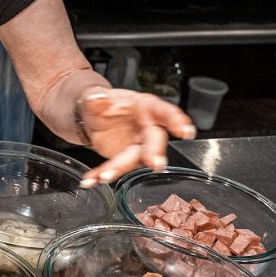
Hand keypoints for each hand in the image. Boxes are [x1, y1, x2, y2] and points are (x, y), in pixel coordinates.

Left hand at [77, 88, 196, 187]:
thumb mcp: (96, 96)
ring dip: (120, 168)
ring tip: (105, 176)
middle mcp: (146, 128)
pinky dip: (101, 174)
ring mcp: (137, 145)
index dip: (176, 121)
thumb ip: (96, 98)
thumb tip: (97, 98)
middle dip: (155, 153)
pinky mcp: (125, 158)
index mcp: (145, 107)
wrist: (90, 115)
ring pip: (134, 159)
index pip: (164, 112)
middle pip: (155, 140)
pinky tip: (91, 180)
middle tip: (155, 164)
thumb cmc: (102, 101)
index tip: (185, 131)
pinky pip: (115, 167)